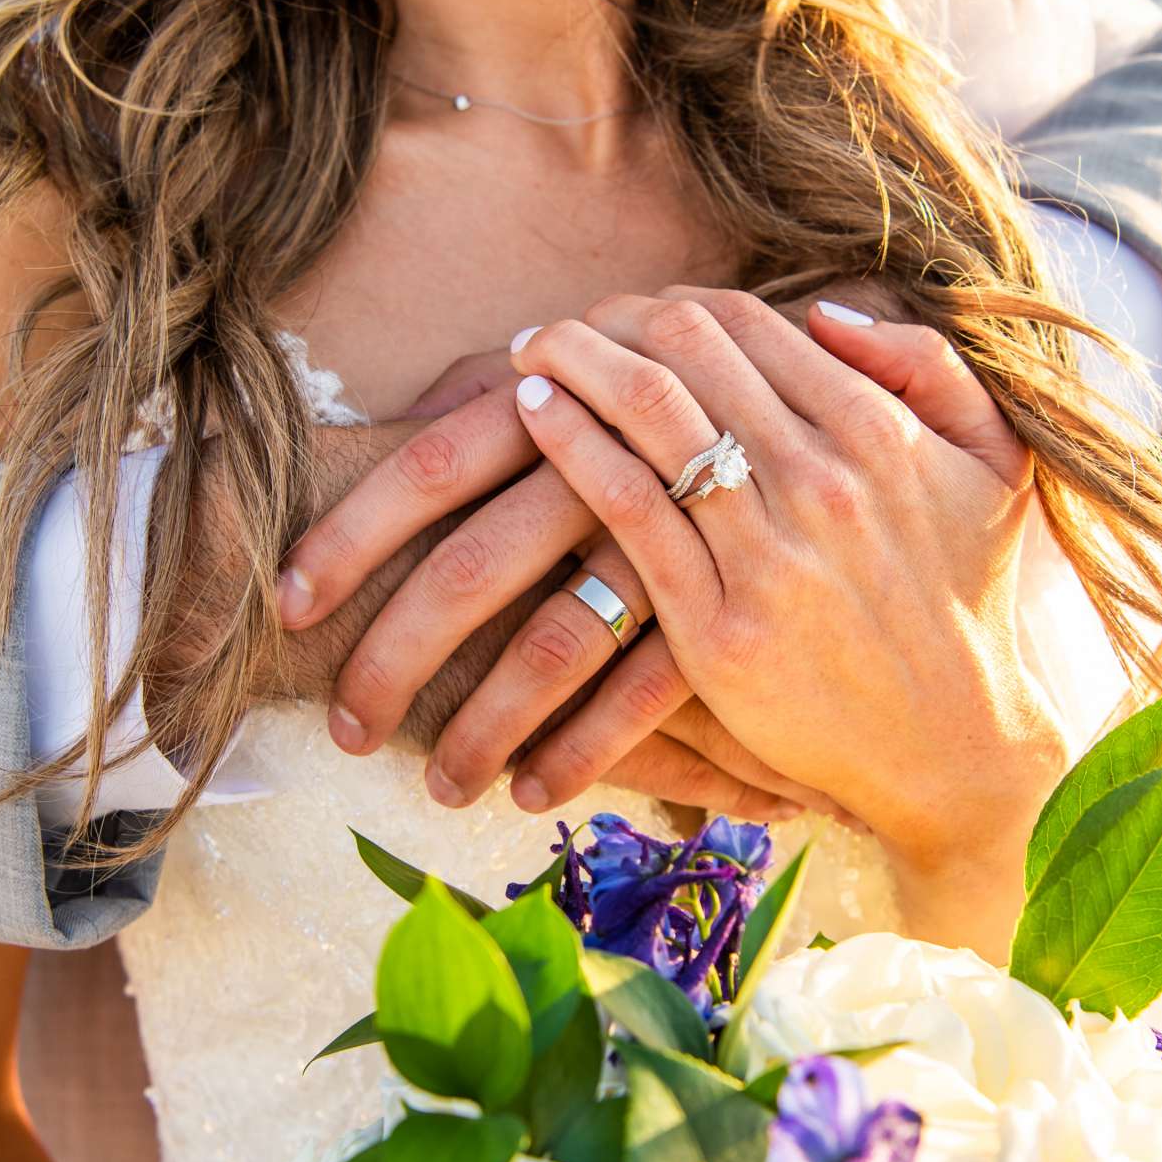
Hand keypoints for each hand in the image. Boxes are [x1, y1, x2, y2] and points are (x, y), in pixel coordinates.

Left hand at [283, 352, 821, 819]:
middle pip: (468, 565)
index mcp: (566, 400)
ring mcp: (673, 547)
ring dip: (475, 726)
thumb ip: (531, 384)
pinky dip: (574, 750)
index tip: (286, 601)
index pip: (428, 463)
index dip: (347, 533)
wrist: (874, 457)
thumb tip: (439, 395)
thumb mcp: (613, 371)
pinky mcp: (727, 623)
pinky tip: (531, 790)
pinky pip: (630, 699)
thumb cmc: (719, 402)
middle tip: (346, 723)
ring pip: (544, 647)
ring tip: (436, 786)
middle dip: (391, 654)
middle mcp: (611, 466)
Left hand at [504, 287, 1066, 949]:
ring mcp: (767, 551)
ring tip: (531, 347)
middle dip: (612, 317)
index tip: (634, 312)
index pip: (747, 321)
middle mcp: (821, 478)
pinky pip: (627, 503)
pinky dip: (569, 441)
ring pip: (647, 409)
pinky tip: (531, 408)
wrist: (956, 749)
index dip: (674, 301)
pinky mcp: (717, 624)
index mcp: (878, 431)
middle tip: (566, 324)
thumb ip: (927, 367)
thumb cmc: (968, 599)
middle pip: (686, 347)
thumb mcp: (993, 464)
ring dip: (574, 359)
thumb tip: (825, 309)